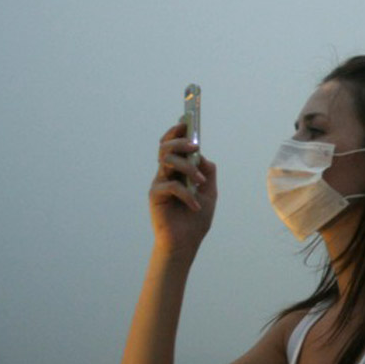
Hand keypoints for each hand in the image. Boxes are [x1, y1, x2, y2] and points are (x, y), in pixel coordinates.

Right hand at [149, 123, 217, 255]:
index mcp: (178, 171)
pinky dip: (187, 194)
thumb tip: (202, 155)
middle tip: (195, 146)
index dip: (177, 131)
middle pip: (166, 147)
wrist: (186, 244)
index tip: (186, 120)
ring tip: (199, 181)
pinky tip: (195, 206)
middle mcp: (166, 174)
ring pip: (167, 160)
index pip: (173, 145)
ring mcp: (159, 183)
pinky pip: (172, 185)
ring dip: (187, 167)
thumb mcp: (209, 192)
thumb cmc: (195, 220)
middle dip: (180, 141)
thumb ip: (207, 172)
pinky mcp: (155, 196)